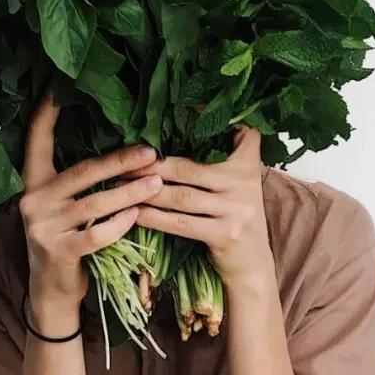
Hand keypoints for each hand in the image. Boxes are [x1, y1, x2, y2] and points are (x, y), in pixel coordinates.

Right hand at [20, 89, 163, 331]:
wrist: (51, 291)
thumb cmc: (67, 238)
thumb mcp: (64, 205)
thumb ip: (80, 180)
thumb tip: (124, 147)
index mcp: (33, 181)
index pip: (36, 138)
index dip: (47, 112)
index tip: (59, 85)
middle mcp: (33, 200)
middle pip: (82, 171)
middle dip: (120, 160)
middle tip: (152, 151)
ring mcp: (42, 227)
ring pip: (95, 203)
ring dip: (130, 193)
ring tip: (158, 183)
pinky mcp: (58, 252)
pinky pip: (96, 234)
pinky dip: (120, 224)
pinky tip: (138, 216)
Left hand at [130, 126, 273, 291]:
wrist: (253, 266)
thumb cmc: (235, 218)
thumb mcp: (239, 185)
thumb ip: (221, 160)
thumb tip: (183, 128)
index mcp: (248, 165)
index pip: (240, 133)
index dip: (209, 120)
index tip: (181, 108)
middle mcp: (244, 184)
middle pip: (189, 168)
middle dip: (153, 165)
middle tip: (124, 161)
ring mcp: (236, 210)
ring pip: (181, 196)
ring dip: (147, 191)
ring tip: (122, 185)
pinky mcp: (225, 234)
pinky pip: (181, 223)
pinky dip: (155, 218)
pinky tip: (136, 213)